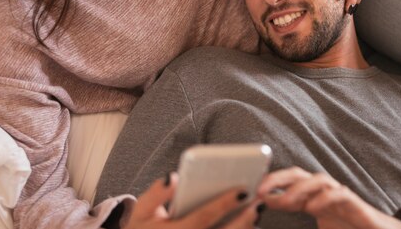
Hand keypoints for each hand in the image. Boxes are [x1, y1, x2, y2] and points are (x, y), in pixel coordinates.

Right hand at [124, 173, 260, 228]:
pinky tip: (249, 224)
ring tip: (257, 210)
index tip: (242, 190)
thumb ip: (155, 194)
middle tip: (259, 203)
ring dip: (244, 228)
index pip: (202, 218)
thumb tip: (172, 177)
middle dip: (243, 220)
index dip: (223, 204)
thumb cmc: (142, 228)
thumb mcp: (141, 211)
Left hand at [258, 167, 400, 228]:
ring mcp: (340, 194)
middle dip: (279, 178)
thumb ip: (293, 206)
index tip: (253, 189)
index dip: (271, 181)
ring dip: (300, 188)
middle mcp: (325, 189)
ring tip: (285, 202)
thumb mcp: (315, 217)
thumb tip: (266, 200)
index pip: (289, 180)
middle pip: (299, 174)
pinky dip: (325, 198)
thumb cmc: (347, 225)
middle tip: (260, 190)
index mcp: (312, 193)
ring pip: (319, 180)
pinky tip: (314, 207)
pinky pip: (339, 194)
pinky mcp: (355, 203)